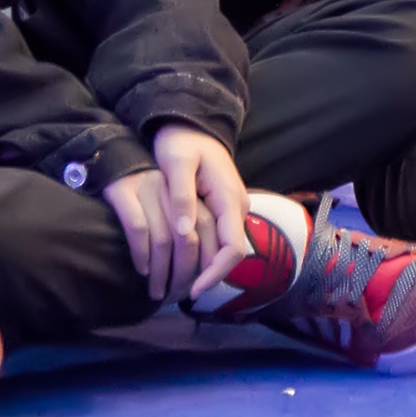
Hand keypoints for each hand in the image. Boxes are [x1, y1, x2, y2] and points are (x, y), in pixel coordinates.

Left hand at [102, 121, 252, 304]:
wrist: (191, 123)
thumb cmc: (182, 141)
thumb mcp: (177, 163)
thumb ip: (182, 197)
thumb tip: (185, 232)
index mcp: (230, 198)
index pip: (232, 248)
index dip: (215, 273)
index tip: (194, 289)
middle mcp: (238, 206)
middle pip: (231, 253)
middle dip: (210, 276)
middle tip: (180, 293)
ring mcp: (233, 207)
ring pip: (226, 247)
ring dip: (208, 268)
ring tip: (180, 283)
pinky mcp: (224, 207)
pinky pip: (220, 237)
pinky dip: (206, 254)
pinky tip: (186, 262)